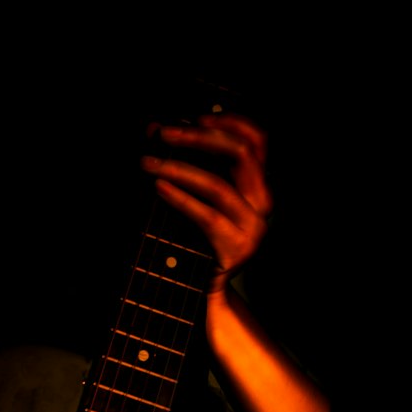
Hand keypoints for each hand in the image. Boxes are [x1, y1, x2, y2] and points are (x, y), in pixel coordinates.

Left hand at [140, 113, 271, 290]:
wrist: (204, 294)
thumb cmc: (195, 241)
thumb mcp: (200, 198)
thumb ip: (192, 167)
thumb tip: (157, 130)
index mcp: (259, 186)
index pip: (258, 140)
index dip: (230, 122)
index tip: (196, 117)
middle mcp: (262, 204)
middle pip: (241, 154)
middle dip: (198, 138)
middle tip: (163, 134)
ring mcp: (253, 227)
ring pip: (219, 185)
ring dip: (179, 168)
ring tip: (148, 164)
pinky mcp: (236, 247)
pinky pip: (206, 215)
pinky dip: (180, 198)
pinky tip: (159, 188)